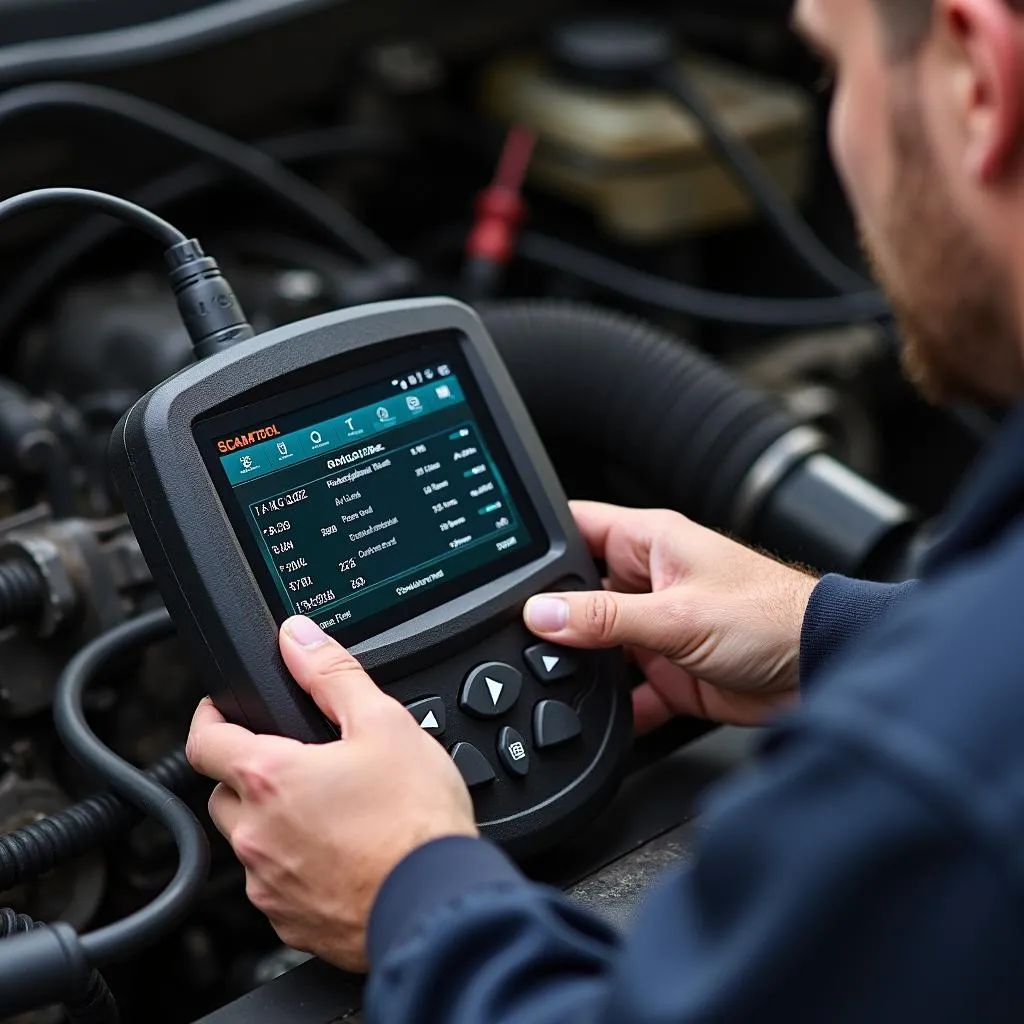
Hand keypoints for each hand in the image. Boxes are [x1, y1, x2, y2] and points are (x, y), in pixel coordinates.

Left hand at [185, 616, 476, 971]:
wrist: (438, 903)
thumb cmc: (415, 821)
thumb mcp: (384, 722)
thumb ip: (333, 673)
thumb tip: (299, 637)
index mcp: (269, 778)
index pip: (203, 740)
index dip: (210, 717)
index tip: (222, 710)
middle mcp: (256, 836)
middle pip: (224, 793)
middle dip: (248, 773)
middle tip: (295, 762)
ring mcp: (269, 886)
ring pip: (250, 842)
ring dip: (273, 822)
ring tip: (329, 811)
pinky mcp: (291, 923)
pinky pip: (276, 886)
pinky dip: (296, 866)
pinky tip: (341, 855)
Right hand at [525, 502, 817, 730]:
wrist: (823, 670)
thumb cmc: (771, 617)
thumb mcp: (676, 616)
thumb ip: (605, 617)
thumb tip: (543, 614)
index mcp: (650, 542)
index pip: (577, 528)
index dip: (538, 543)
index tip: (500, 567)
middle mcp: (649, 580)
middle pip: (579, 592)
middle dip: (553, 616)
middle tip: (523, 638)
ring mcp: (657, 626)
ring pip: (598, 643)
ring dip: (582, 663)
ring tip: (555, 678)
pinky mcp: (669, 670)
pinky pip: (626, 688)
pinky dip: (613, 704)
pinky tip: (597, 716)